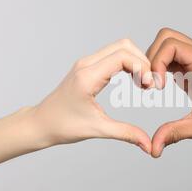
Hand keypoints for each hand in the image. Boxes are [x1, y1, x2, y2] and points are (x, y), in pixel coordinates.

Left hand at [31, 39, 152, 152]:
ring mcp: (86, 63)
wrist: (41, 123)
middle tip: (150, 84)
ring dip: (136, 61)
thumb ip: (126, 134)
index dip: (141, 67)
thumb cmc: (62, 126)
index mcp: (88, 77)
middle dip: (142, 62)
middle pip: (124, 46)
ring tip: (143, 83)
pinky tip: (133, 80)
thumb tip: (149, 144)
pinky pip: (113, 55)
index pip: (122, 56)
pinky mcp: (87, 67)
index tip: (150, 86)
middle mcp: (86, 64)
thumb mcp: (97, 130)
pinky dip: (128, 63)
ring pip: (119, 48)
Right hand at [147, 28, 191, 156]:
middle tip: (149, 83)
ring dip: (155, 61)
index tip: (156, 86)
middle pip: (166, 37)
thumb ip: (175, 133)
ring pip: (167, 45)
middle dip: (151, 57)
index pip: (170, 44)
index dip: (156, 62)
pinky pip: (172, 57)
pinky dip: (161, 67)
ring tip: (152, 85)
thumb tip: (153, 148)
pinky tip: (159, 86)